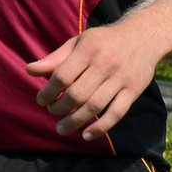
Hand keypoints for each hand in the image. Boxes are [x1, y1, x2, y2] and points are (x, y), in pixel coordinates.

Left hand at [26, 24, 154, 140]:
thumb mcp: (79, 43)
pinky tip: (86, 135)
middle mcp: (105, 63)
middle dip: (59, 108)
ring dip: (75, 121)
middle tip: (52, 112)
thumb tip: (29, 70)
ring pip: (95, 106)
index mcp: (88, 48)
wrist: (142, 36)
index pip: (63, 75)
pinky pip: (116, 113)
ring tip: (62, 128)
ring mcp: (121, 78)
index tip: (41, 100)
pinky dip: (101, 127)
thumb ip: (55, 58)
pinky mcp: (133, 90)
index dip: (48, 91)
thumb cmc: (103, 41)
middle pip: (77, 94)